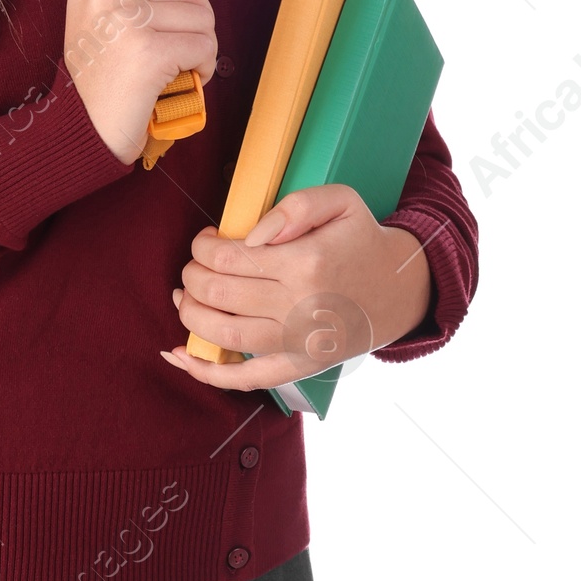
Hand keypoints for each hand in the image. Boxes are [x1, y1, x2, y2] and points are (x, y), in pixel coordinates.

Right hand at [64, 0, 217, 165]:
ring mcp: (126, 20)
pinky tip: (185, 80)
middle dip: (196, 20)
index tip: (168, 14)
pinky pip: (204, 46)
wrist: (85, 129)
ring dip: (203, 46)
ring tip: (180, 66)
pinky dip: (205, 67)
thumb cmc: (102, 76)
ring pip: (203, 16)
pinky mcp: (149, 51)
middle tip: (179, 48)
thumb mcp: (100, 18)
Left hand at [161, 184, 432, 389]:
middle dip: (192, 276)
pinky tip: (181, 356)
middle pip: (218, 294)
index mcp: (306, 263)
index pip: (228, 258)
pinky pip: (246, 379)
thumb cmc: (362, 240)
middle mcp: (299, 307)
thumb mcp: (341, 201)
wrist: (399, 289)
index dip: (203, 247)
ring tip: (184, 298)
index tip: (205, 240)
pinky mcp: (300, 366)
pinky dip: (208, 372)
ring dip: (190, 316)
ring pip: (223, 335)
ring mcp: (298, 343)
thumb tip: (250, 236)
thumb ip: (295, 206)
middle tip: (193, 267)